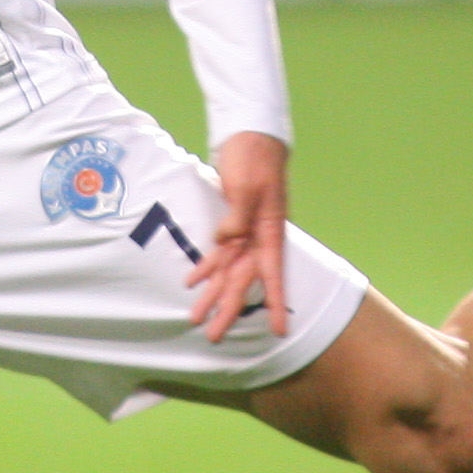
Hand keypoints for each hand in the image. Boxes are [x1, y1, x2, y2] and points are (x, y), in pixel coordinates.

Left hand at [187, 131, 291, 343]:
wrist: (250, 136)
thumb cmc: (254, 157)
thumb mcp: (247, 184)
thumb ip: (238, 215)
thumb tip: (225, 240)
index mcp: (269, 231)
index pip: (272, 274)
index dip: (274, 302)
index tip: (279, 329)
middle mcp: (258, 238)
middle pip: (242, 281)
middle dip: (229, 309)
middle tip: (214, 336)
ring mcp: (244, 233)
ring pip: (227, 271)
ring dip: (212, 294)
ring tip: (196, 318)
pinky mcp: (231, 225)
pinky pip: (218, 253)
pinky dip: (205, 267)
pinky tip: (192, 282)